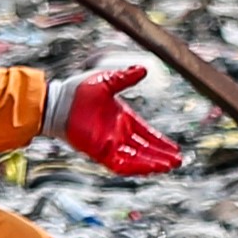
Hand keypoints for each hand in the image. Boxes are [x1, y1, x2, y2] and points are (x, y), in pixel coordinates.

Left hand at [51, 64, 183, 176]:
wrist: (58, 102)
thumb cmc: (79, 90)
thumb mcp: (107, 81)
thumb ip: (126, 78)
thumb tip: (144, 69)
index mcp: (124, 119)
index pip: (148, 135)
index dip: (162, 143)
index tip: (176, 149)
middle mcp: (119, 134)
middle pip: (146, 150)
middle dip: (162, 156)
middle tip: (179, 161)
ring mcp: (110, 145)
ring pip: (136, 159)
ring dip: (153, 163)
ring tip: (169, 166)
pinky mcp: (100, 152)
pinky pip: (121, 164)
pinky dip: (135, 167)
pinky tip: (149, 169)